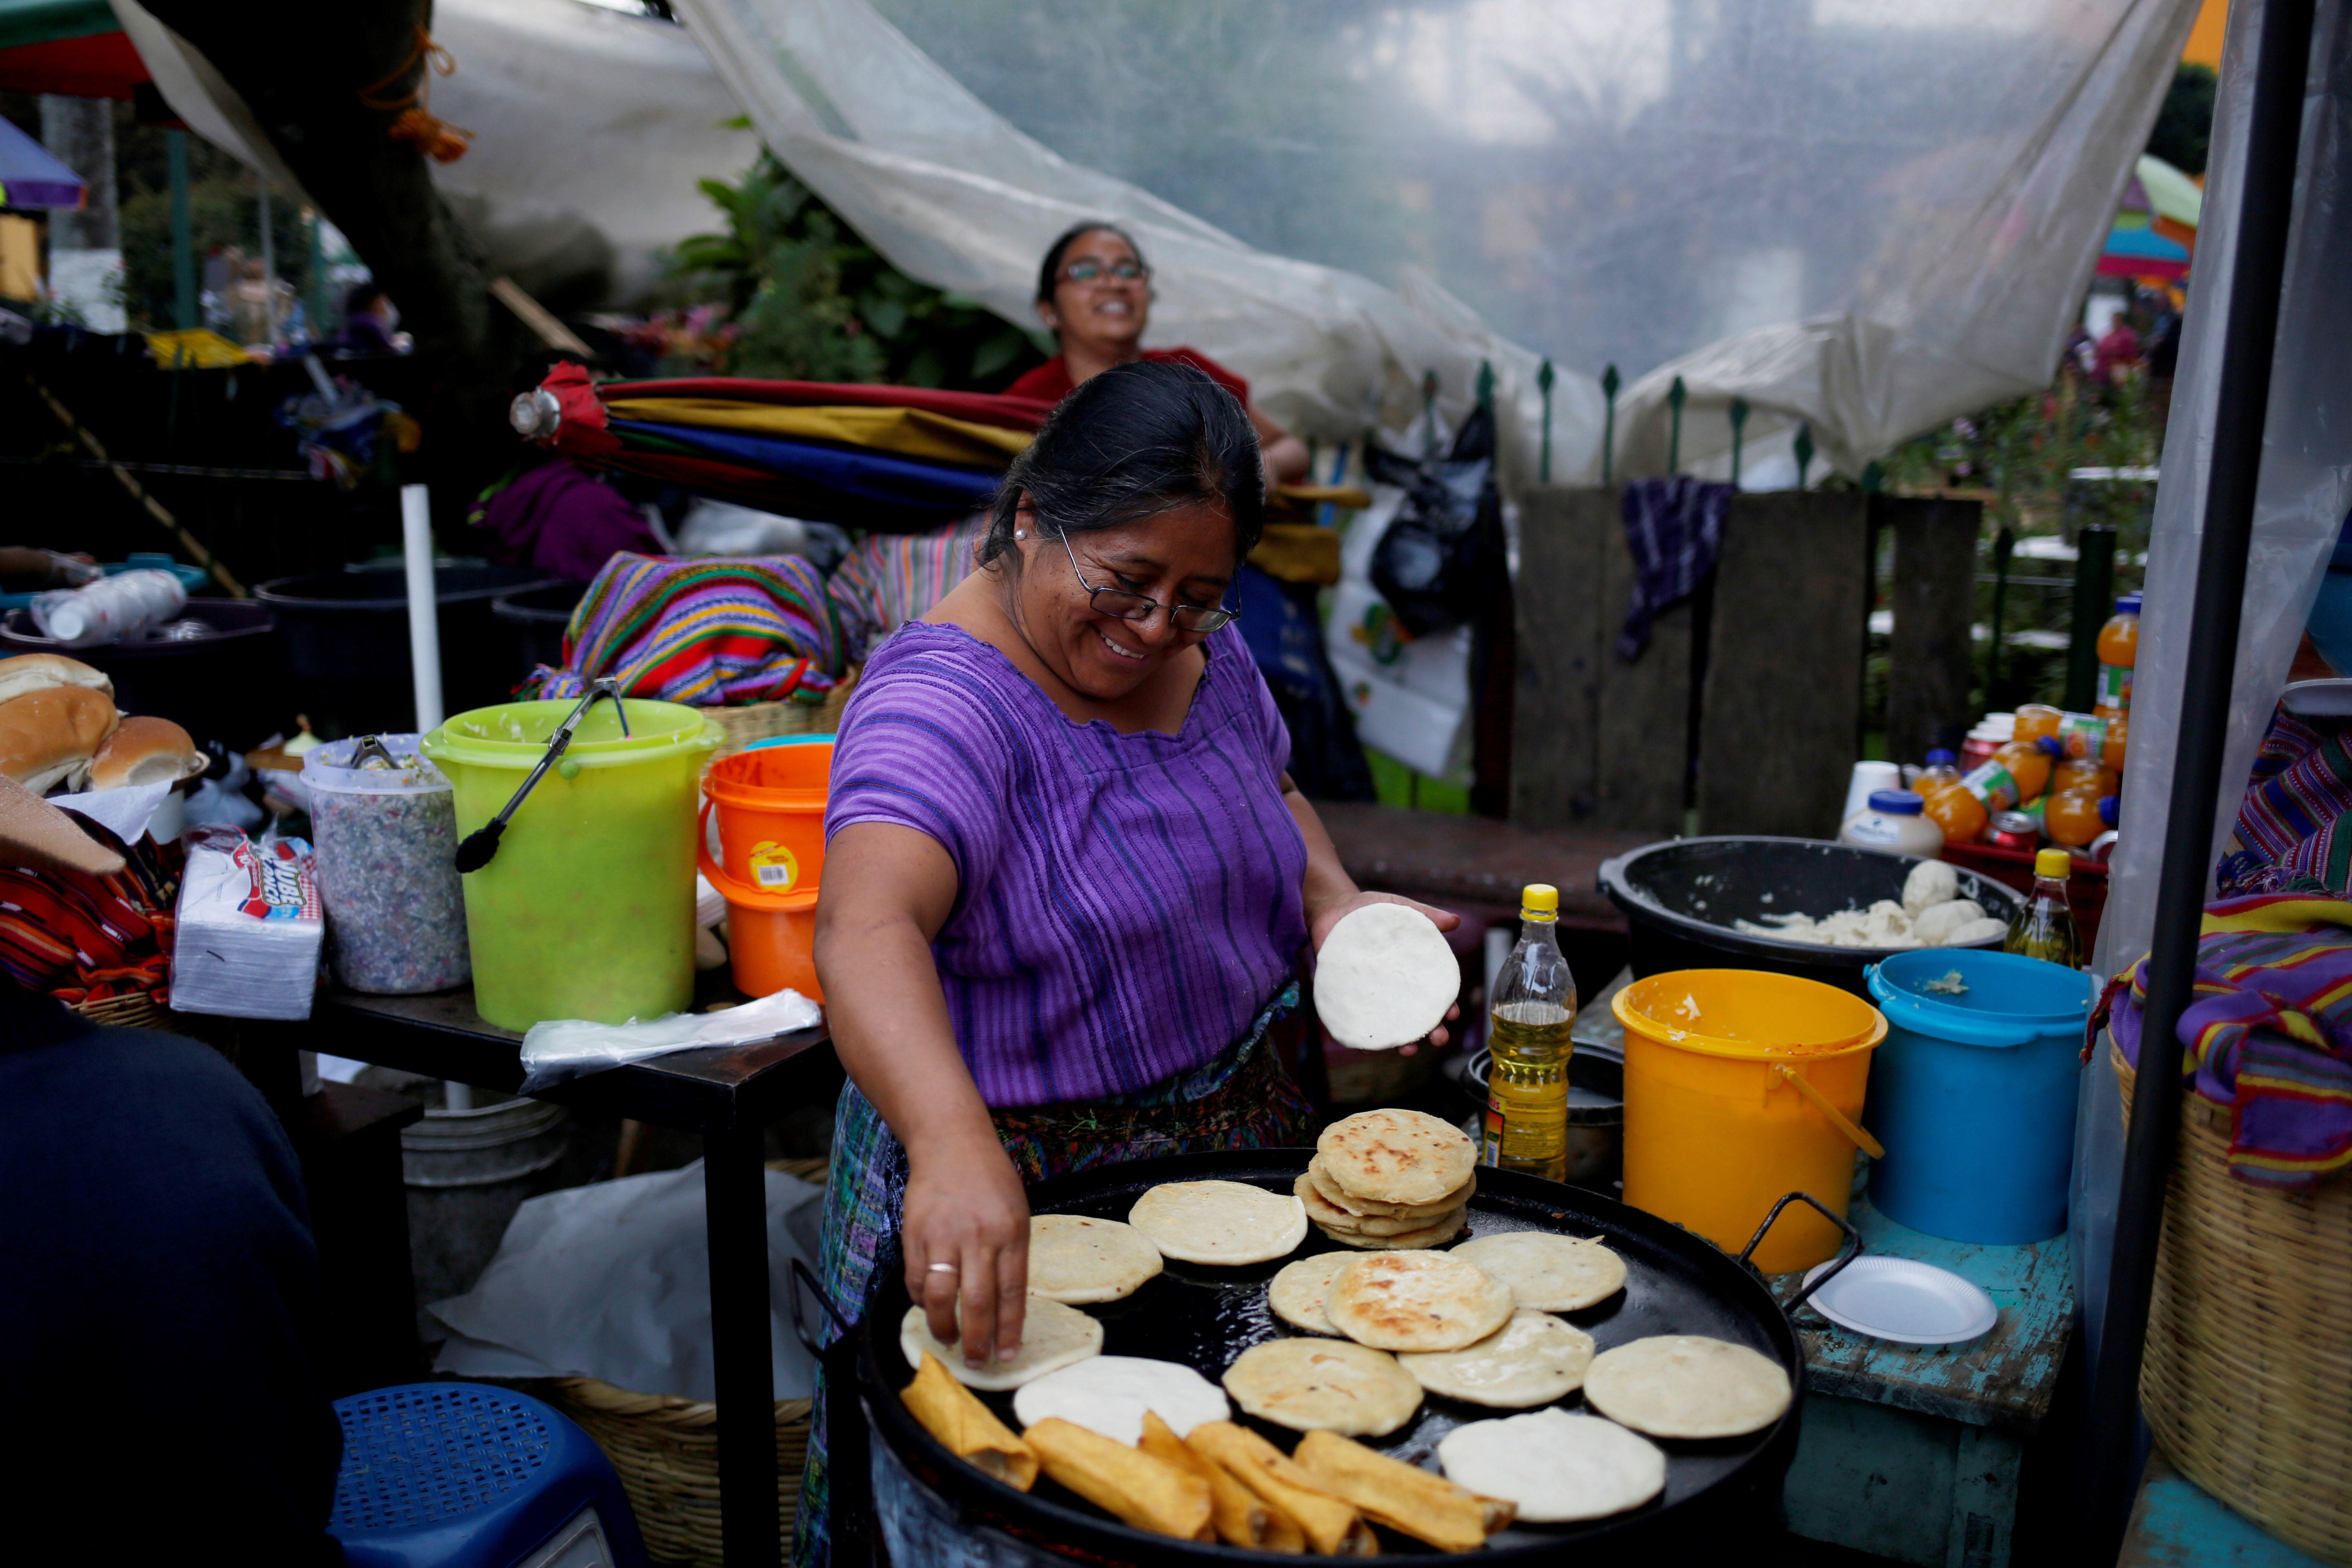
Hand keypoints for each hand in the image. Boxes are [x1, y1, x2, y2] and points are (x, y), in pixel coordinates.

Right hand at [901, 1132, 1029, 1367]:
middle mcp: (978, 1237)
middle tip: (977, 1362)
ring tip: (949, 1340)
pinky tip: (929, 1307)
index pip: (1012, 1292)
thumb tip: (1006, 1304)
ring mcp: (943, 1236)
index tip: (1008, 1354)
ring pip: (940, 1296)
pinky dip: (921, 1300)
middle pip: (977, 1301)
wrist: (951, 1143)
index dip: (1009, 1329)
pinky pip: (917, 1279)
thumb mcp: (1016, 1212)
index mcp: (1011, 1232)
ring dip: (944, 1326)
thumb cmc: (990, 1180)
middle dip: (977, 1340)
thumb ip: (1012, 1254)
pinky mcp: (915, 1234)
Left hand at [1307, 890, 1463, 1050]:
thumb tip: (1455, 921)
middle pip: (1417, 1016)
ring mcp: (1371, 994)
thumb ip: (1426, 915)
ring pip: (1390, 1025)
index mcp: (1413, 970)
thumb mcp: (1401, 908)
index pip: (1435, 993)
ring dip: (1401, 1041)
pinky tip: (1367, 1046)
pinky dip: (1362, 1037)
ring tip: (1408, 1049)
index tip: (1452, 1013)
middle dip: (1431, 1031)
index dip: (1446, 1005)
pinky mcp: (1347, 996)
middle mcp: (1394, 987)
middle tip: (1439, 1039)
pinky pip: (1356, 1021)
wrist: (1333, 908)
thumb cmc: (1372, 910)